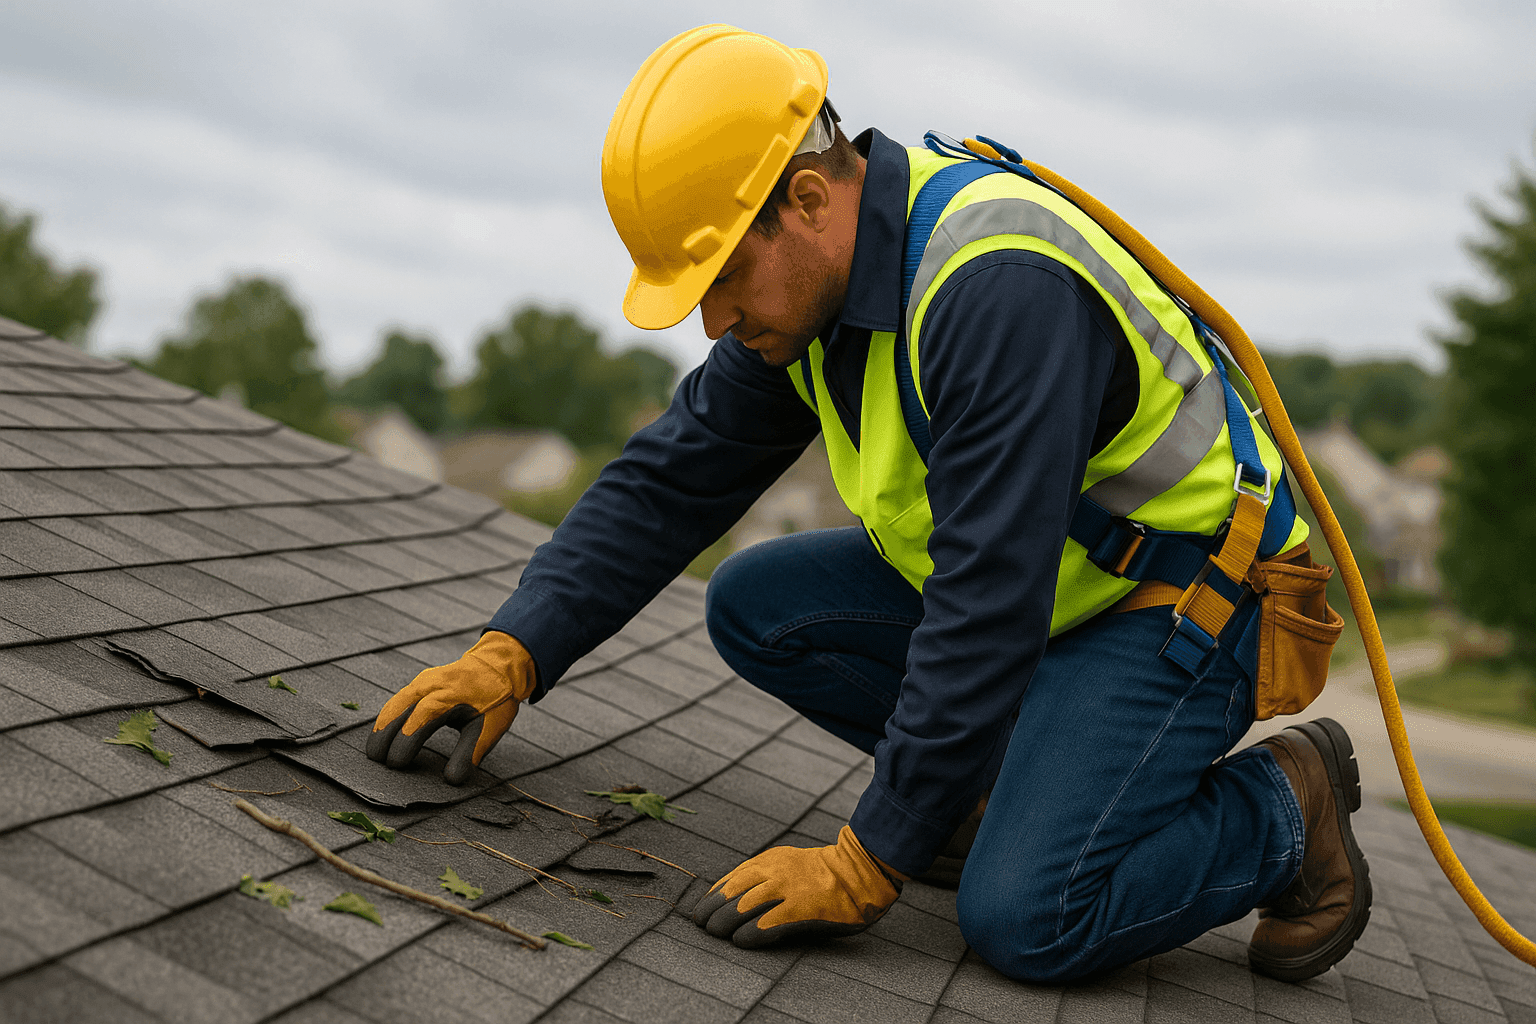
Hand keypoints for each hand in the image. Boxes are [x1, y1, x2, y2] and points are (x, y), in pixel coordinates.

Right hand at [366, 631, 536, 783]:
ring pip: (395, 702)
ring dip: (382, 726)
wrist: (499, 665)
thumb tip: (452, 780)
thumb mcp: (489, 727)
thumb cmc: (496, 699)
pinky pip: (399, 699)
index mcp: (450, 695)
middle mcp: (432, 684)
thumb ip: (469, 753)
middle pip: (400, 708)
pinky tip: (383, 732)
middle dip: (385, 735)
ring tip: (373, 750)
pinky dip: (389, 716)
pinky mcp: (421, 681)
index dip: (406, 741)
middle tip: (376, 761)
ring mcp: (424, 680)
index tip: (396, 764)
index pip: (421, 718)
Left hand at [690, 825, 905, 946]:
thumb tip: (736, 896)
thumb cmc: (823, 873)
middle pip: (733, 892)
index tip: (701, 910)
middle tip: (703, 926)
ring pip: (744, 907)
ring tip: (715, 934)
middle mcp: (775, 872)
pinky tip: (741, 941)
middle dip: (713, 910)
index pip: (732, 878)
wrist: (860, 871)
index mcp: (770, 860)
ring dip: (725, 923)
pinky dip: (750, 934)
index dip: (713, 896)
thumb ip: (765, 874)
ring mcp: (788, 890)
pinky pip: (768, 923)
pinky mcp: (802, 909)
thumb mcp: (788, 863)